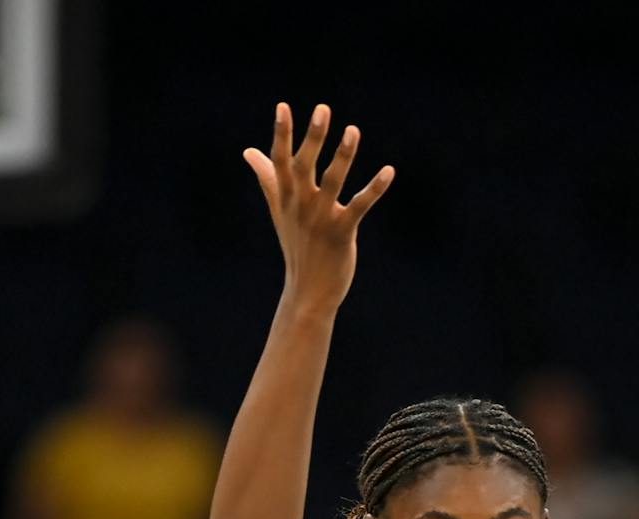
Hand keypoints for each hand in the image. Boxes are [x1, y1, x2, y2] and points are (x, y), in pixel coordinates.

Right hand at [242, 103, 394, 313]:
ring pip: (332, 182)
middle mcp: (301, 206)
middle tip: (322, 109)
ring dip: (343, 156)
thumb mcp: (279, 210)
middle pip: (304, 166)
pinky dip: (374, 189)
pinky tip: (389, 171)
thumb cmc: (296, 246)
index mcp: (287, 198)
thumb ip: (268, 178)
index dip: (282, 134)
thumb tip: (248, 151)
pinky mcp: (342, 233)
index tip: (283, 106)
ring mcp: (321, 219)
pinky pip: (360, 206)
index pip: (280, 161)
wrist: (308, 292)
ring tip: (353, 130)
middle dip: (312, 138)